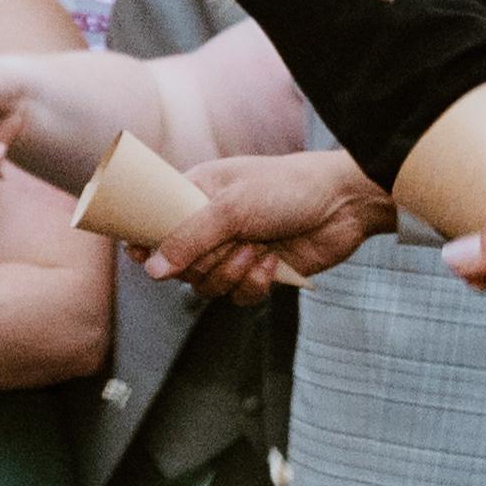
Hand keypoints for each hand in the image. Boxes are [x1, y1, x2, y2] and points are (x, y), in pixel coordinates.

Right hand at [143, 149, 390, 304]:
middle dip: (205, 261)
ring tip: (258, 250)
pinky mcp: (258, 274)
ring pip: (207, 286)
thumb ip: (189, 238)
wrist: (344, 204)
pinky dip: (255, 284)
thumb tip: (152, 270)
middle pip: (179, 265)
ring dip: (233, 272)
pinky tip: (273, 262)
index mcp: (195, 195)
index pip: (153, 223)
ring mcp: (234, 251)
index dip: (145, 242)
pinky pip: (238, 297)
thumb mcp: (231, 207)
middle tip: (230, 244)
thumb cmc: (287, 188)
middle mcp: (210, 226)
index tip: (141, 255)